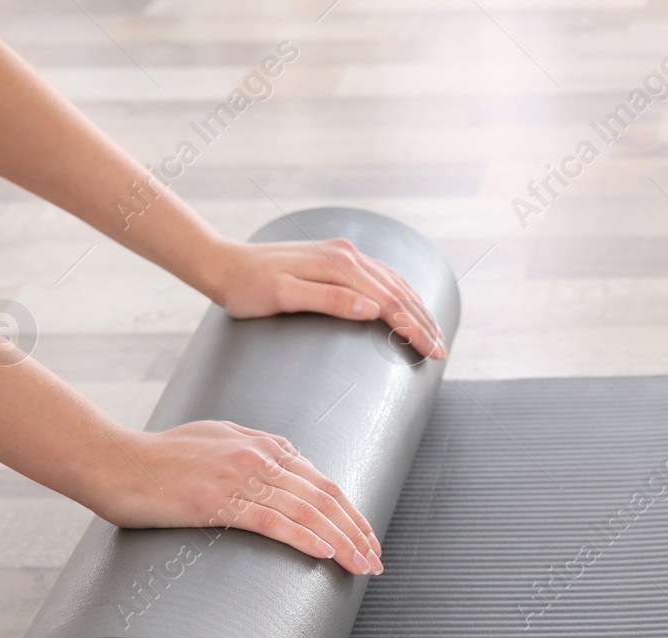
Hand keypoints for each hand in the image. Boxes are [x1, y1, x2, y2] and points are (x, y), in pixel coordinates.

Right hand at [89, 420, 384, 574]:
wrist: (112, 461)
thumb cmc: (158, 457)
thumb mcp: (214, 438)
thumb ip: (250, 448)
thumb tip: (283, 465)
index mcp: (262, 444)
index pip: (321, 481)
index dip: (349, 511)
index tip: (366, 538)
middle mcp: (258, 456)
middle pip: (324, 496)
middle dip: (356, 530)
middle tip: (376, 559)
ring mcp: (239, 477)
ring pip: (307, 511)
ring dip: (342, 540)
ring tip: (363, 565)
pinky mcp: (218, 500)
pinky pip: (273, 520)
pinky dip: (304, 537)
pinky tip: (325, 553)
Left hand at [201, 238, 445, 358]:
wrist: (224, 264)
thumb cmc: (247, 289)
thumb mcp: (281, 297)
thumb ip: (327, 300)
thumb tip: (370, 309)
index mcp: (338, 266)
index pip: (389, 301)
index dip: (414, 328)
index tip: (433, 353)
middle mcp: (346, 255)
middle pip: (398, 291)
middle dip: (424, 322)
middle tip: (443, 353)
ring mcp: (344, 253)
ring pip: (394, 282)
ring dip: (417, 308)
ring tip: (435, 334)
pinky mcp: (338, 257)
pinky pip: (381, 274)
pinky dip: (402, 291)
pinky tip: (409, 303)